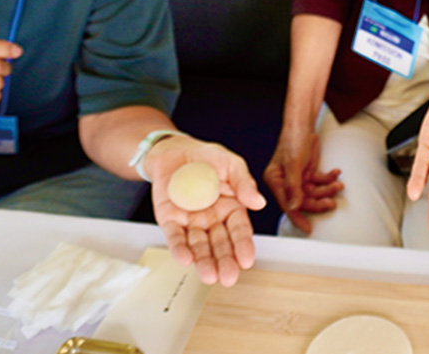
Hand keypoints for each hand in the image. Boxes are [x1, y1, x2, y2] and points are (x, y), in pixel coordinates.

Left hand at [145, 136, 266, 285]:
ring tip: (209, 276)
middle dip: (225, 262)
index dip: (243, 246)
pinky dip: (179, 249)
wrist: (175, 151)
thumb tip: (259, 202)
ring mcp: (191, 222)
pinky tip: (185, 259)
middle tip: (229, 277)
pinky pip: (175, 236)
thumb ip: (243, 183)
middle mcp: (212, 219)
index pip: (239, 230)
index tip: (246, 260)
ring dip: (204, 262)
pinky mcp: (169, 220)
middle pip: (220, 244)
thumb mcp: (231, 164)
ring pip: (198, 246)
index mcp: (231, 207)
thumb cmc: (206, 157)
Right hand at [263, 129, 341, 233]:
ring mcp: (297, 178)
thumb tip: (294, 207)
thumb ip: (294, 187)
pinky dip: (329, 179)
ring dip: (327, 189)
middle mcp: (285, 182)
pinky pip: (319, 181)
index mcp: (275, 181)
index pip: (287, 204)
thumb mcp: (293, 164)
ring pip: (314, 192)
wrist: (302, 124)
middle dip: (319, 201)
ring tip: (338, 186)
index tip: (308, 228)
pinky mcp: (307, 172)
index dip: (298, 216)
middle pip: (303, 200)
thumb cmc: (292, 140)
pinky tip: (336, 174)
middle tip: (332, 203)